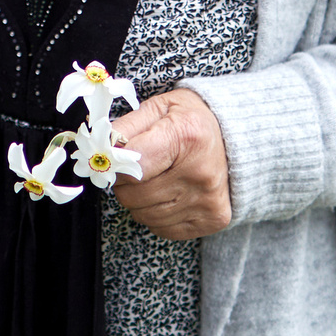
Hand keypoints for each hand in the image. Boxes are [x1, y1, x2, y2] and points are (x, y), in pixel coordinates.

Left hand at [110, 89, 232, 239]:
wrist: (238, 138)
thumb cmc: (191, 121)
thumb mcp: (158, 107)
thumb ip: (125, 127)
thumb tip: (98, 150)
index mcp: (187, 137)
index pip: (131, 166)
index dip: (114, 164)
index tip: (113, 158)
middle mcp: (201, 173)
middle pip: (133, 195)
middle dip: (124, 182)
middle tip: (136, 167)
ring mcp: (208, 200)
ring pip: (144, 215)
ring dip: (139, 200)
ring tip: (155, 179)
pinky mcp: (213, 219)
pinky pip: (162, 228)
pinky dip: (156, 214)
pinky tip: (169, 194)